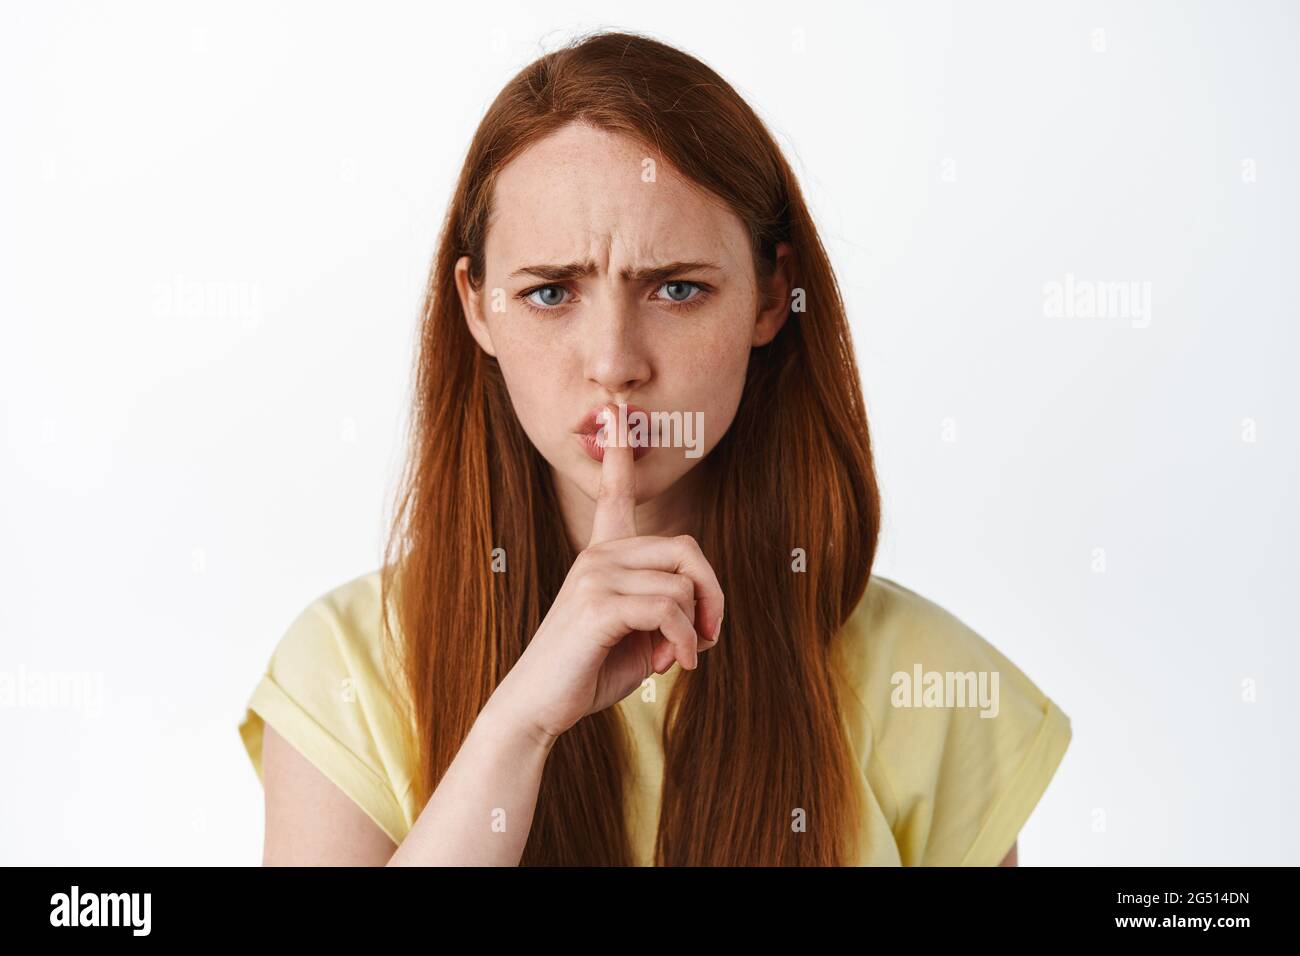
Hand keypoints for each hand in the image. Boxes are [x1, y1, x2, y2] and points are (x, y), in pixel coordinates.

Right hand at [492, 403, 724, 741]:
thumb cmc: (589, 673)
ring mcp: (594, 575)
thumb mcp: (639, 639)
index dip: (620, 454)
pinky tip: (675, 665)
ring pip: (682, 584)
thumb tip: (700, 622)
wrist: (538, 708)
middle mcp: (598, 555)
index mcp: (603, 555)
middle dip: (712, 594)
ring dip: (696, 629)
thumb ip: (669, 617)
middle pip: (686, 549)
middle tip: (710, 635)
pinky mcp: (597, 603)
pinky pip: (669, 609)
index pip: (614, 493)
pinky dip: (684, 641)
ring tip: (680, 658)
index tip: (618, 413)